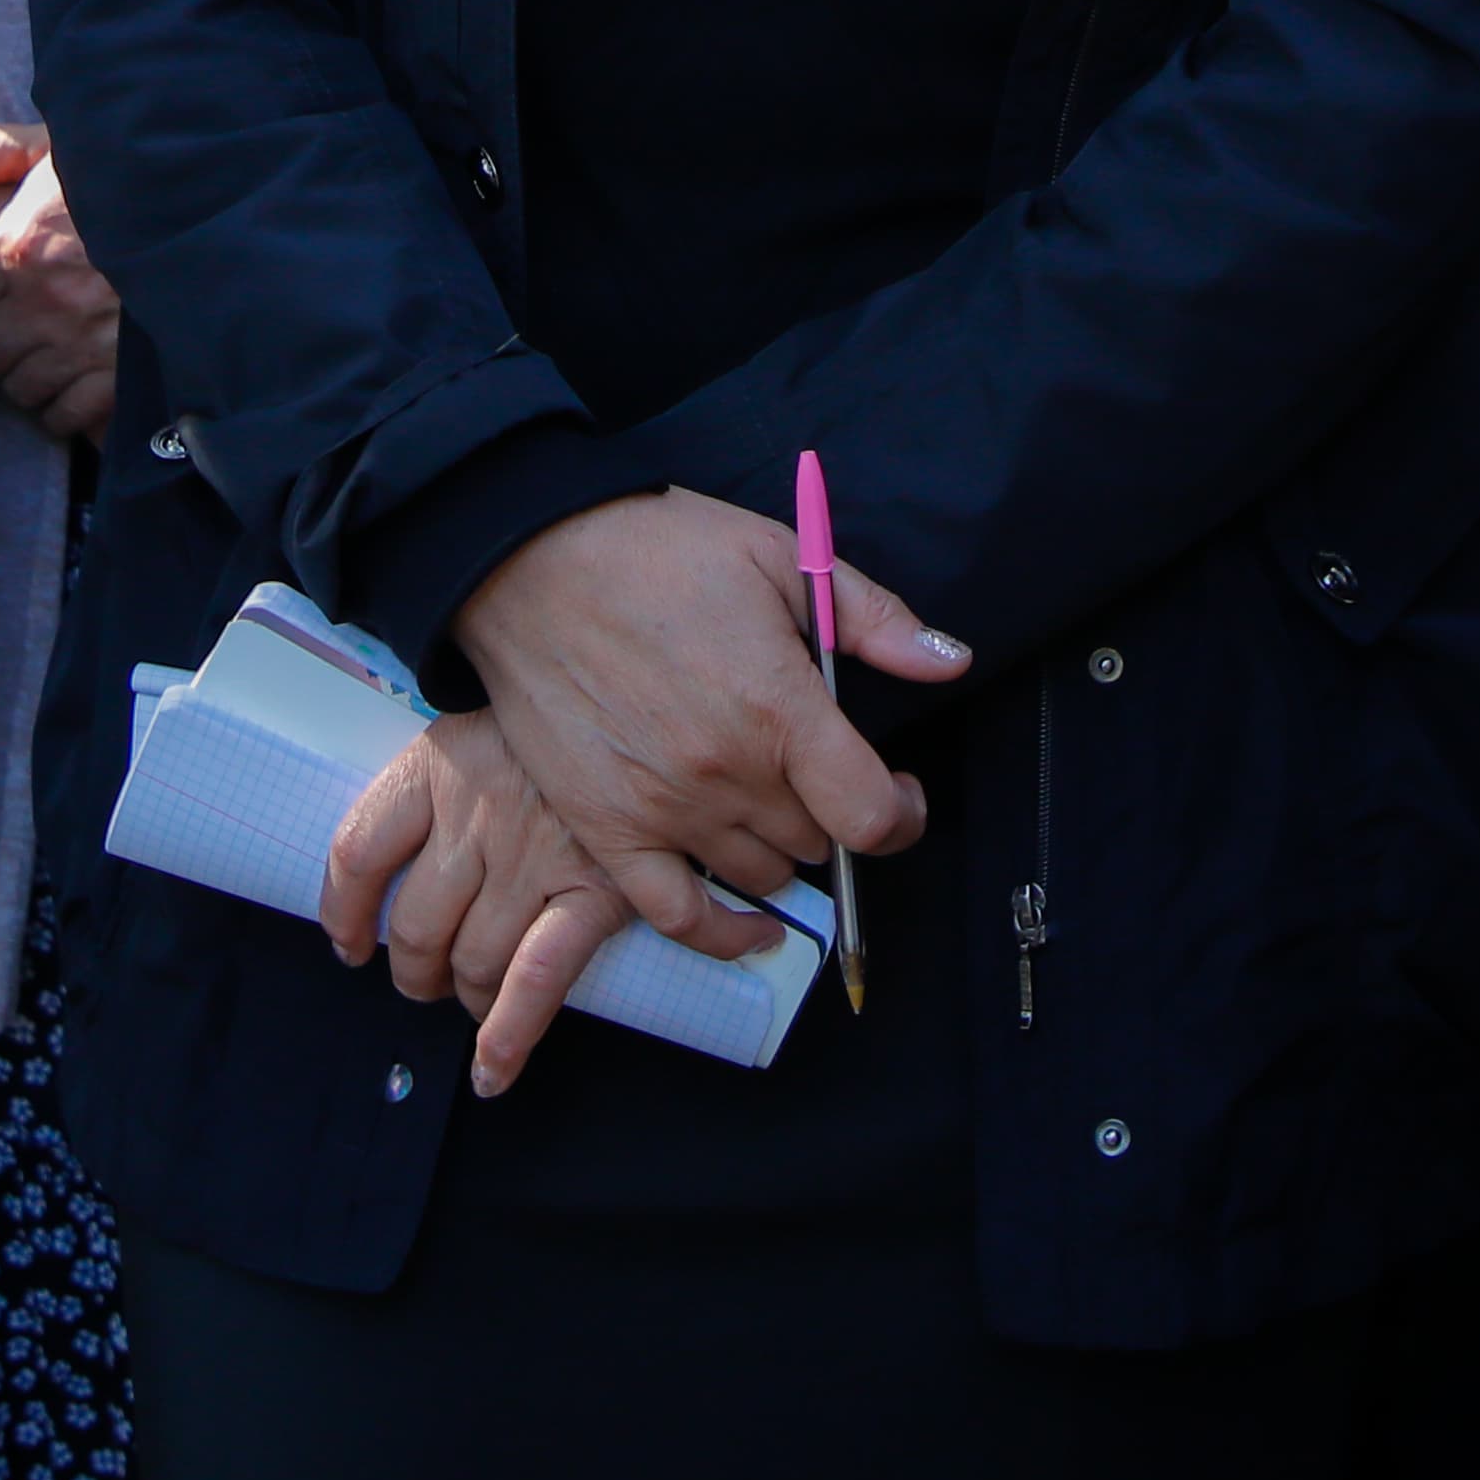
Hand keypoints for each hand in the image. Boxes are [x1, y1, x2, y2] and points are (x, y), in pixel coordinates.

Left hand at [0, 145, 120, 446]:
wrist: (220, 217)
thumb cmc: (136, 179)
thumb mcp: (62, 151)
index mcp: (18, 247)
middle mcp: (43, 304)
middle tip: (6, 331)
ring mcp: (82, 349)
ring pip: (17, 391)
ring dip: (25, 377)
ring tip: (47, 353)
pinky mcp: (119, 384)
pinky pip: (64, 418)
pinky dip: (65, 407)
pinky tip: (79, 381)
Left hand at [319, 707, 668, 1094]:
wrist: (648, 700)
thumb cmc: (560, 728)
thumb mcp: (484, 728)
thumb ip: (438, 787)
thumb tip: (392, 870)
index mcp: (439, 764)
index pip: (357, 853)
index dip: (343, 913)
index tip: (349, 944)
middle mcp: (478, 811)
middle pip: (417, 927)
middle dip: (416, 972)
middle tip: (429, 979)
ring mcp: (534, 855)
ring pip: (474, 962)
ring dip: (469, 999)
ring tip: (478, 999)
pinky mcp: (593, 889)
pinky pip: (537, 979)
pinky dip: (510, 1035)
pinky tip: (493, 1067)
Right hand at [448, 488, 960, 959]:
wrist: (527, 561)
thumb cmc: (654, 549)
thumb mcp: (778, 556)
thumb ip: (872, 618)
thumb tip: (952, 661)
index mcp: (777, 708)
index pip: (872, 815)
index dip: (902, 814)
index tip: (898, 792)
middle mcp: (724, 774)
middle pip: (817, 843)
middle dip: (834, 813)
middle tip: (819, 774)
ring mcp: (662, 811)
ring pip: (760, 876)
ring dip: (781, 850)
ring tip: (772, 805)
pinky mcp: (606, 830)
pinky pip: (678, 916)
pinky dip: (723, 931)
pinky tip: (749, 923)